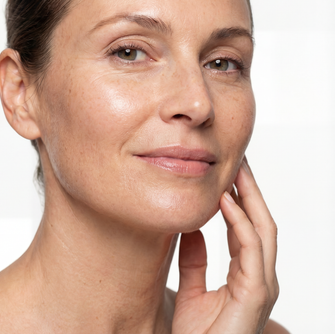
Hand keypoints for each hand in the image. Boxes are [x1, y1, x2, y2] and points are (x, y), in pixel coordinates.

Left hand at [172, 158, 278, 333]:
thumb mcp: (192, 289)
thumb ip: (193, 259)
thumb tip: (191, 229)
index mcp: (245, 273)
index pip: (246, 227)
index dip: (238, 199)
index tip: (226, 174)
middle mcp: (258, 275)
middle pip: (259, 221)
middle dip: (250, 189)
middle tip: (238, 160)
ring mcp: (261, 283)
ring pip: (262, 228)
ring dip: (249, 197)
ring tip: (236, 170)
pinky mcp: (256, 293)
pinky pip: (251, 248)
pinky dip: (239, 222)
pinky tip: (225, 201)